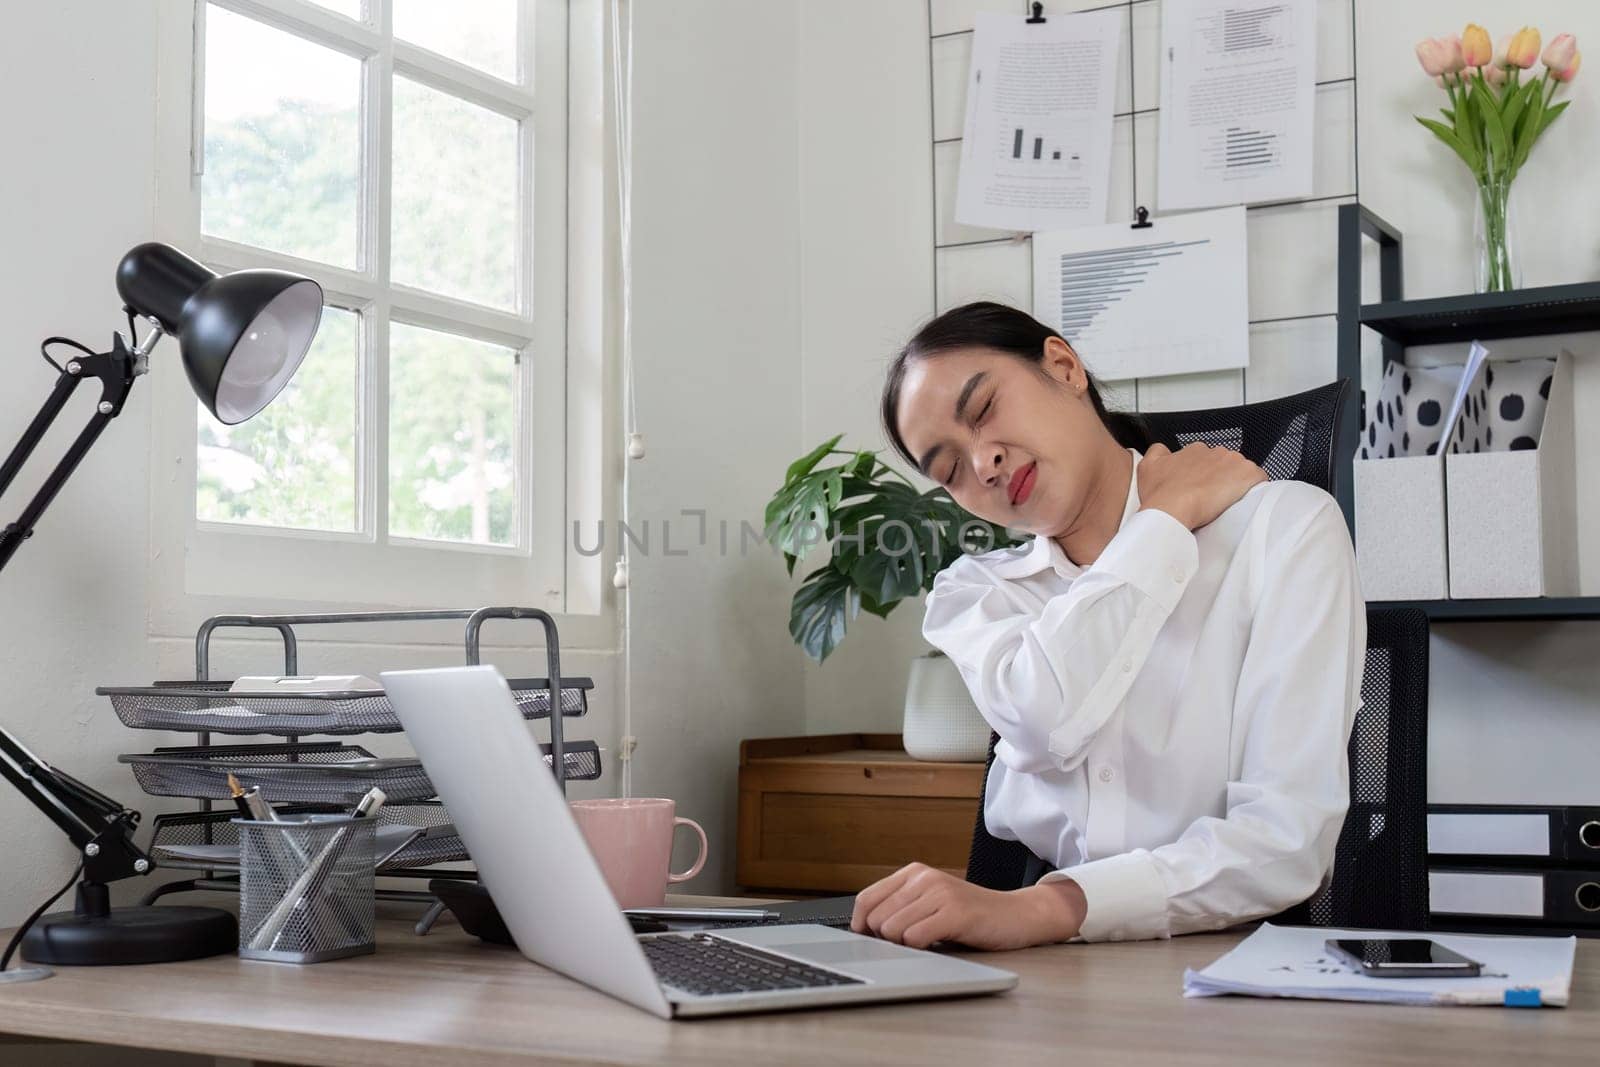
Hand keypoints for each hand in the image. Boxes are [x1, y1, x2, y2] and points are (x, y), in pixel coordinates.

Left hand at [850, 862, 1085, 950]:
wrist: (1015, 915)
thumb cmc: (970, 915)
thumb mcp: (930, 903)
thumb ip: (900, 908)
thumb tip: (862, 930)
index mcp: (913, 873)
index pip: (865, 900)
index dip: (861, 926)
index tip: (872, 941)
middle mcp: (923, 877)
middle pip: (875, 918)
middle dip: (886, 939)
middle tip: (912, 942)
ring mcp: (940, 893)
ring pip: (892, 930)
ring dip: (905, 945)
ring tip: (929, 940)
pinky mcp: (955, 912)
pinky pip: (915, 938)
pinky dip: (921, 949)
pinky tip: (939, 943)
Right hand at [1137, 442, 1266, 530]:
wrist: (1171, 509)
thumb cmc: (1160, 495)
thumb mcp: (1147, 468)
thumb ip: (1156, 453)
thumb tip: (1162, 450)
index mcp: (1194, 450)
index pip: (1207, 459)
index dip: (1206, 474)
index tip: (1202, 487)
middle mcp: (1215, 452)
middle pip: (1226, 465)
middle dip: (1222, 479)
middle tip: (1213, 498)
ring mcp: (1233, 461)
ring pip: (1242, 472)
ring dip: (1237, 485)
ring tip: (1227, 503)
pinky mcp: (1248, 474)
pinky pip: (1259, 479)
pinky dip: (1256, 488)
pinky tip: (1246, 500)